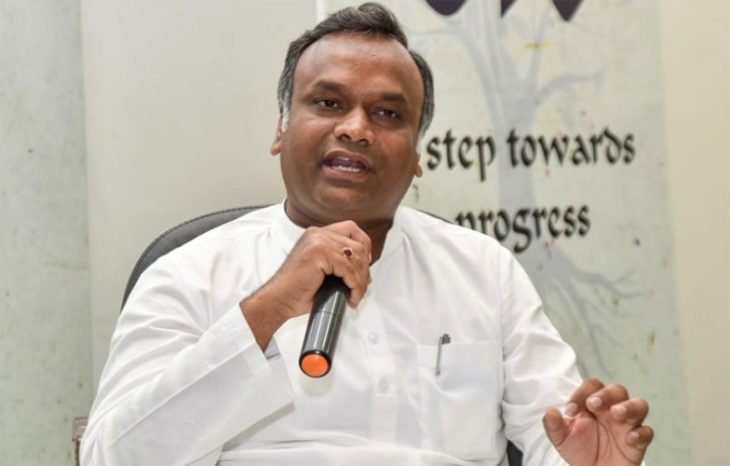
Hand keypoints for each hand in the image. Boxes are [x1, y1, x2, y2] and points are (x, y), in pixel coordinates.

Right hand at [241, 220, 371, 347]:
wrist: (278, 299)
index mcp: (317, 234)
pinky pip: (349, 269)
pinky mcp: (319, 253)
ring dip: (360, 280)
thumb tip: (364, 271)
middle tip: (361, 286)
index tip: (365, 265)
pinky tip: (351, 296)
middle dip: (364, 268)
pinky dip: (355, 286)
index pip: (351, 228)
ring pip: (356, 258)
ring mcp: (318, 241)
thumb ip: (340, 263)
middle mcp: (318, 234)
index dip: (364, 246)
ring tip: (356, 294)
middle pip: (358, 243)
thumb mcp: (322, 270)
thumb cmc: (296, 290)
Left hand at [542, 378, 653, 465]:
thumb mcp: (561, 439)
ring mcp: (627, 425)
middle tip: (593, 405)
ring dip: (628, 407)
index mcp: (593, 404)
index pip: (592, 386)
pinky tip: (630, 437)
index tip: (570, 411)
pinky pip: (647, 432)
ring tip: (616, 413)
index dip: (581, 393)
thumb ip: (554, 425)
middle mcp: (612, 410)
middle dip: (606, 394)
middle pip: (617, 390)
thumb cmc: (580, 450)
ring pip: (639, 405)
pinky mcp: (638, 442)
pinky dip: (641, 433)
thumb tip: (550, 411)